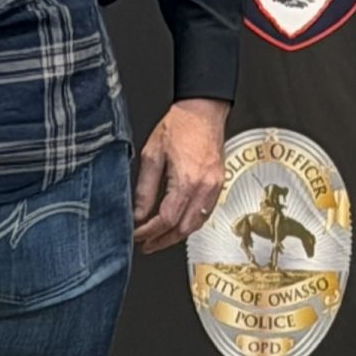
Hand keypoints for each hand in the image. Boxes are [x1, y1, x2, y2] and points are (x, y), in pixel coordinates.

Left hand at [132, 97, 227, 254]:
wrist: (203, 111)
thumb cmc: (179, 126)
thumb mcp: (152, 155)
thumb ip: (145, 189)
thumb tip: (139, 214)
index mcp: (187, 180)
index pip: (166, 219)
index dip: (149, 232)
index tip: (136, 235)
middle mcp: (204, 187)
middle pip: (183, 228)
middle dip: (162, 240)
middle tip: (146, 245)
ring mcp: (215, 187)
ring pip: (196, 224)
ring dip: (177, 235)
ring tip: (159, 239)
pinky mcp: (219, 184)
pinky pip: (205, 213)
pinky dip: (190, 223)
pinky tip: (178, 224)